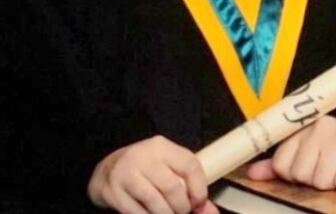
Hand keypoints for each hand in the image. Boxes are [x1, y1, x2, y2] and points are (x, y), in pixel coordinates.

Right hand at [87, 135, 217, 213]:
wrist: (107, 169)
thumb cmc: (145, 168)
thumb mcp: (166, 166)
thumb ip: (188, 184)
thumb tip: (210, 211)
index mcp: (161, 146)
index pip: (189, 164)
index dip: (199, 187)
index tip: (200, 202)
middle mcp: (144, 157)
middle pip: (172, 187)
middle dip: (182, 207)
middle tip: (183, 211)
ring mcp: (126, 174)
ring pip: (155, 203)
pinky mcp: (112, 193)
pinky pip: (137, 213)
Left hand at [246, 116, 335, 190]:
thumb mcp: (310, 153)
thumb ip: (282, 163)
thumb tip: (252, 173)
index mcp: (304, 128)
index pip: (281, 164)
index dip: (294, 175)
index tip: (310, 167)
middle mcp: (321, 127)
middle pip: (300, 174)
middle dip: (315, 180)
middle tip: (330, 168)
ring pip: (321, 180)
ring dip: (333, 183)